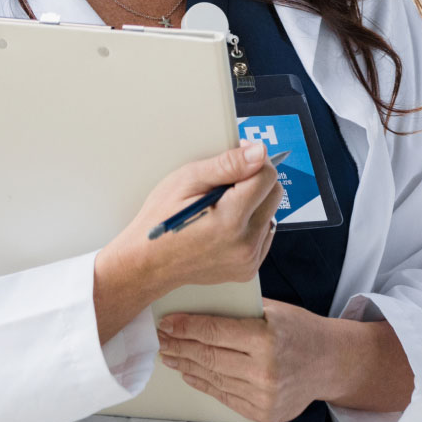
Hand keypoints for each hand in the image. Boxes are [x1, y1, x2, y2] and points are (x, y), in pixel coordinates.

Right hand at [93, 142, 283, 342]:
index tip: (239, 156)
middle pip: (274, 194)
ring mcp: (248, 259)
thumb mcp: (186, 181)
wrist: (147, 265)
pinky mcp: (248, 268)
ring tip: (223, 205)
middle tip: (228, 181)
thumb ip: (227, 165)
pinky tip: (227, 224)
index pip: (267, 176)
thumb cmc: (161, 222)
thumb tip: (259, 153)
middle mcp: (244, 243)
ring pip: (271, 213)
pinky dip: (252, 223)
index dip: (254, 160)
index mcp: (230, 219)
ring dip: (254, 202)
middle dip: (256, 180)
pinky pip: (264, 234)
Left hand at [157, 299, 326, 421]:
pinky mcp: (261, 412)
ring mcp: (262, 395)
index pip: (215, 332)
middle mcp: (263, 370)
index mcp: (267, 339)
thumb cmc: (302, 330)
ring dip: (186, 365)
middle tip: (162, 338)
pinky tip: (190, 373)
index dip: (187, 327)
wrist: (331, 363)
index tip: (168, 322)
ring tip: (170, 355)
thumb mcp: (276, 310)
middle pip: (209, 357)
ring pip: (212, 378)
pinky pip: (224, 395)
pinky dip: (203, 383)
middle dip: (180, 346)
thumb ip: (242, 312)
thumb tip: (201, 309)